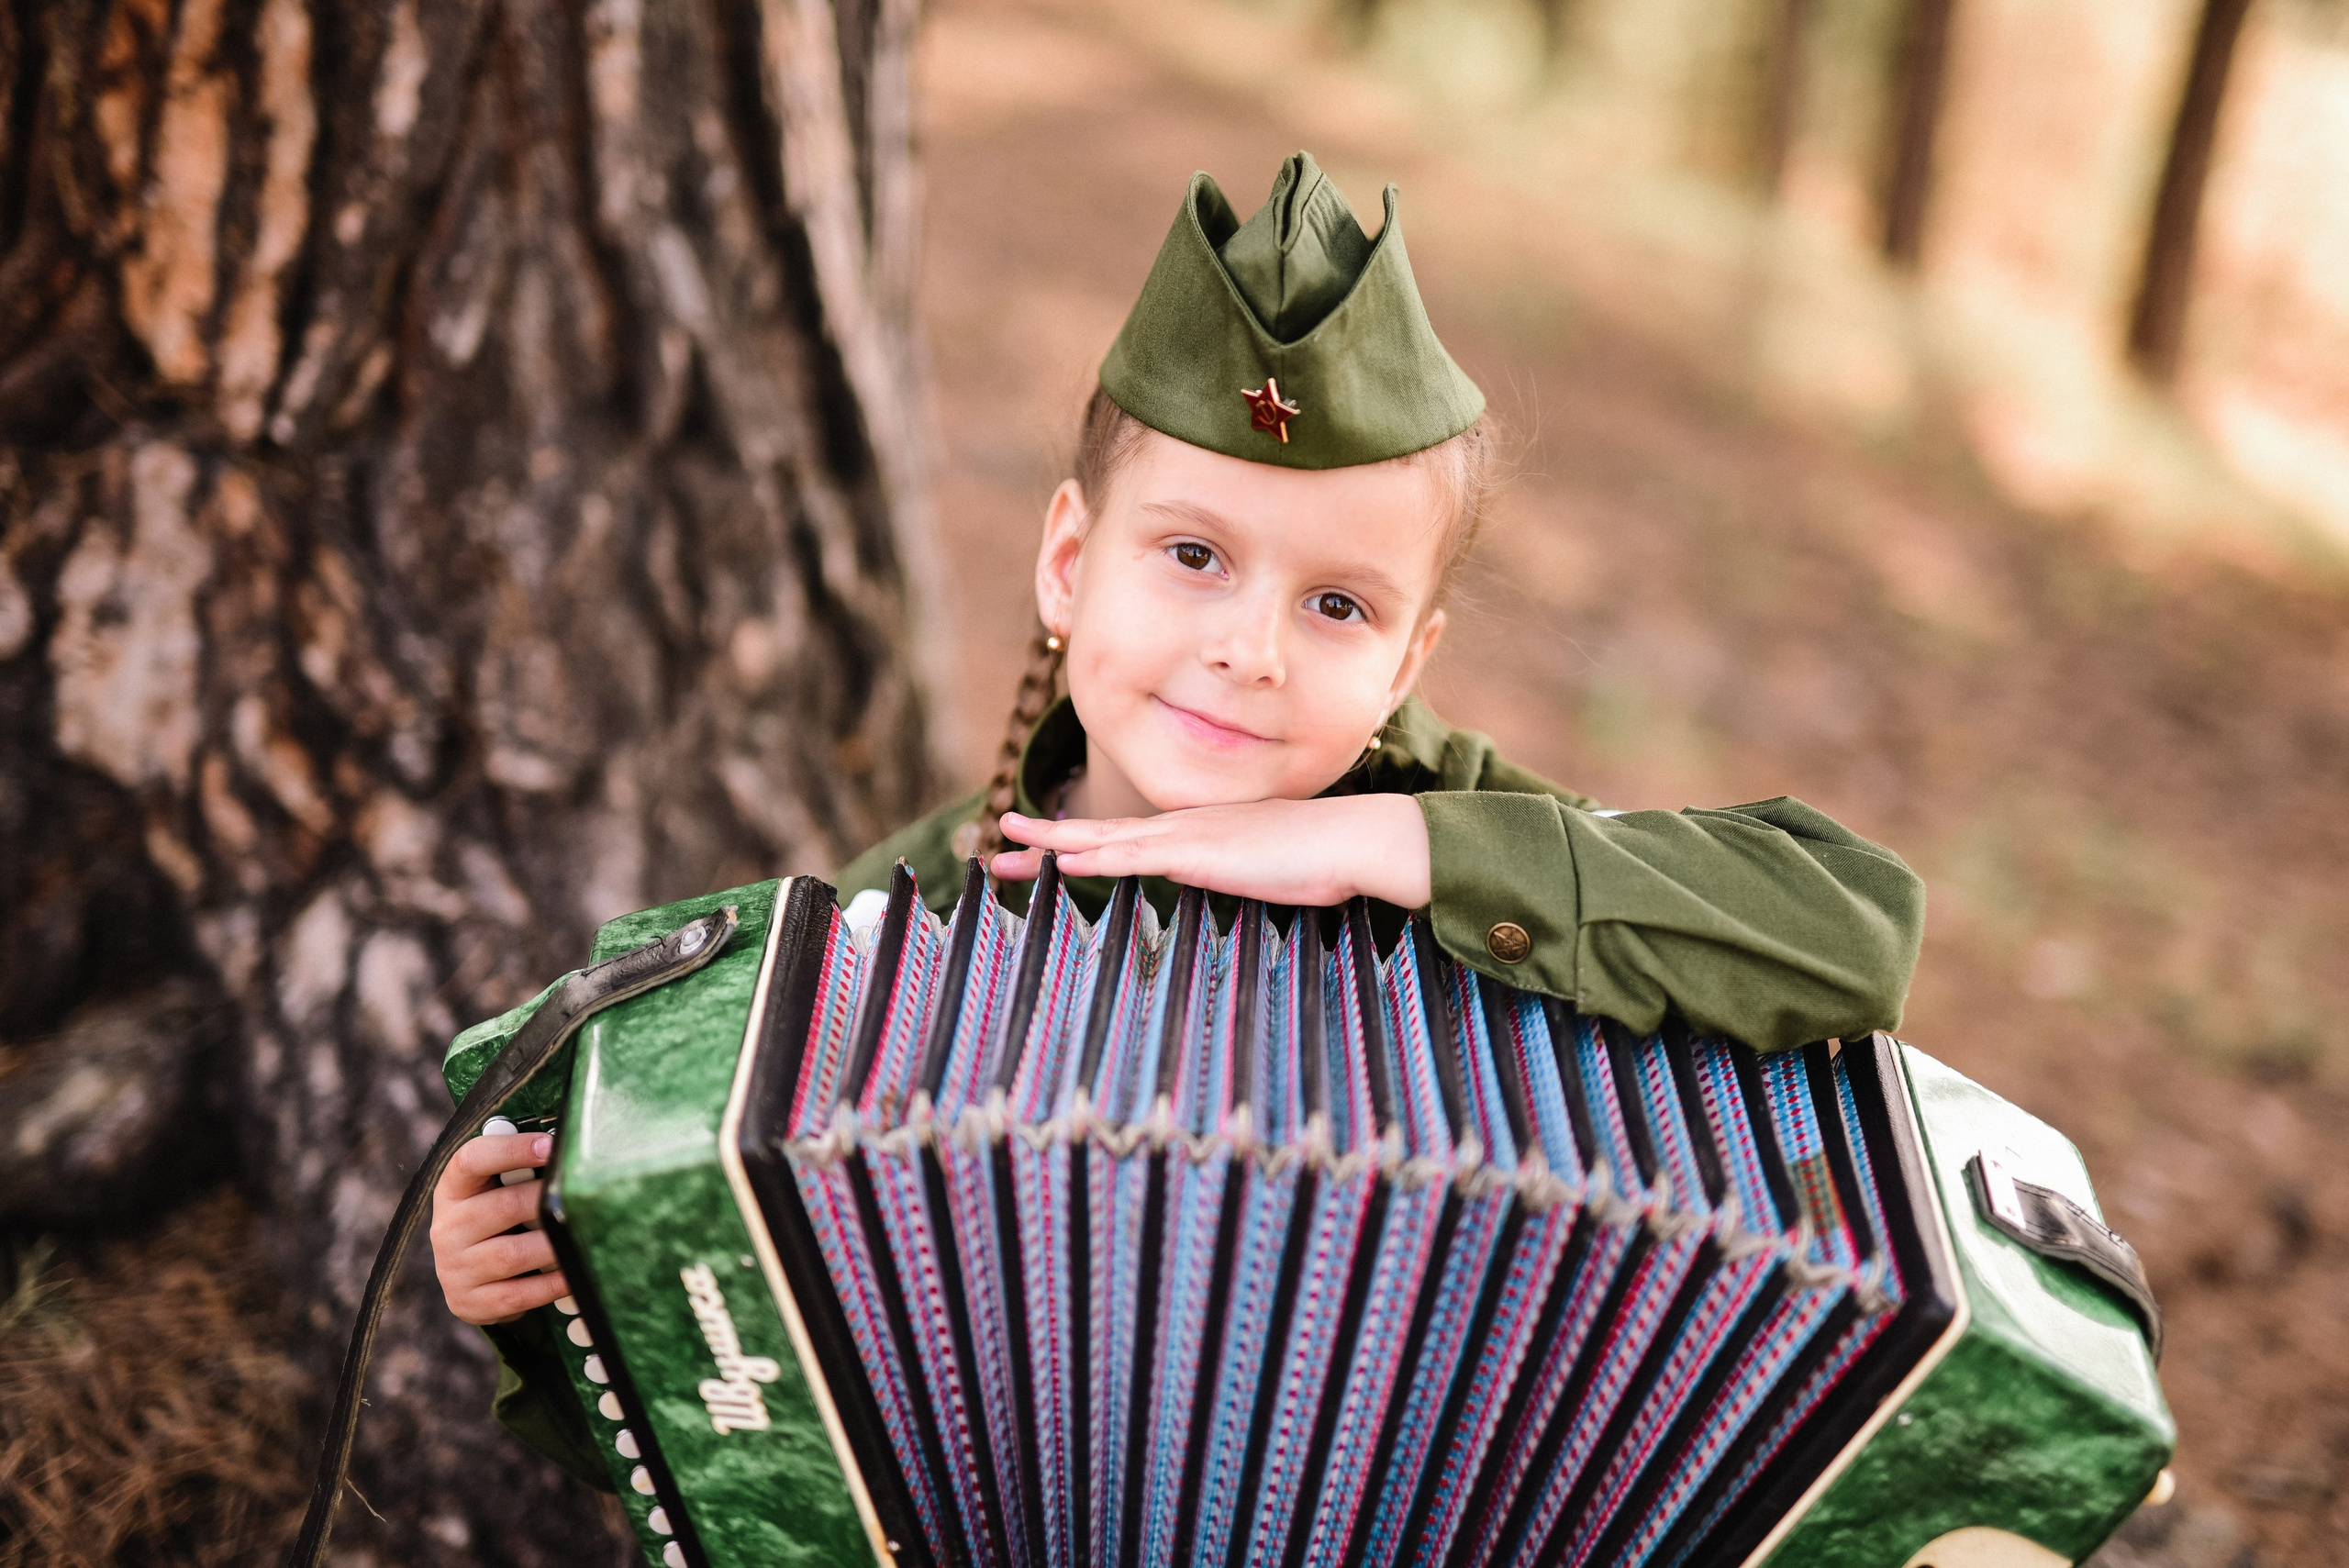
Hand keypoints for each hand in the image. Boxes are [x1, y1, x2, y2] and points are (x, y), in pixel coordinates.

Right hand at [430, 1132, 569, 1324]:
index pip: (472, 1160)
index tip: (551, 1145)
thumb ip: (521, 1171)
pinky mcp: (468, 1301)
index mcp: (454, 1189)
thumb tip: (568, 1150)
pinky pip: (518, 1294)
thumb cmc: (496, 1222)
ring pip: (513, 1254)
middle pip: (503, 1207)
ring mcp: (454, 1267)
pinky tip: (574, 1274)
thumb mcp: (495, 1191)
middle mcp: (448, 1226)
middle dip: (547, 1202)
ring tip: (583, 1236)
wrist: (470, 1280)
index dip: (512, 1150)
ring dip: (553, 1246)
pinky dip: (551, 1284)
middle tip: (584, 1198)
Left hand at [992, 794, 1431, 908]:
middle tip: (996, 848)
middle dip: (1045, 842)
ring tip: (1008, 847)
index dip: (1078, 844)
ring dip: (1053, 845)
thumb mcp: (1267, 870)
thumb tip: (1230, 885)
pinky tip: (1065, 864)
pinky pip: (1135, 858)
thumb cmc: (1320, 860)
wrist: (1353, 841)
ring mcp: (1188, 837)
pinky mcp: (1200, 854)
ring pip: (1104, 840)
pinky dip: (1096, 860)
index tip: (1040, 855)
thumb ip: (1239, 875)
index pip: (1123, 839)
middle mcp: (1182, 827)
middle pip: (1099, 834)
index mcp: (1196, 833)